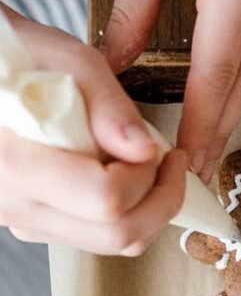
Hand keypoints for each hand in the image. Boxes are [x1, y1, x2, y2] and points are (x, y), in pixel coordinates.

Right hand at [0, 11, 186, 255]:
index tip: (158, 148)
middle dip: (160, 200)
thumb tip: (143, 148)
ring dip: (143, 207)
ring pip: (109, 242)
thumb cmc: (7, 53)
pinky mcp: (32, 223)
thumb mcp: (57, 54)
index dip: (146, 176)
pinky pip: (92, 235)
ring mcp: (22, 219)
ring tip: (143, 164)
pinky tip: (116, 172)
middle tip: (169, 163)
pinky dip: (121, 211)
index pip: (105, 199)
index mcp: (12, 162)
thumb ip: (106, 102)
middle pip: (116, 234)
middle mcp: (13, 203)